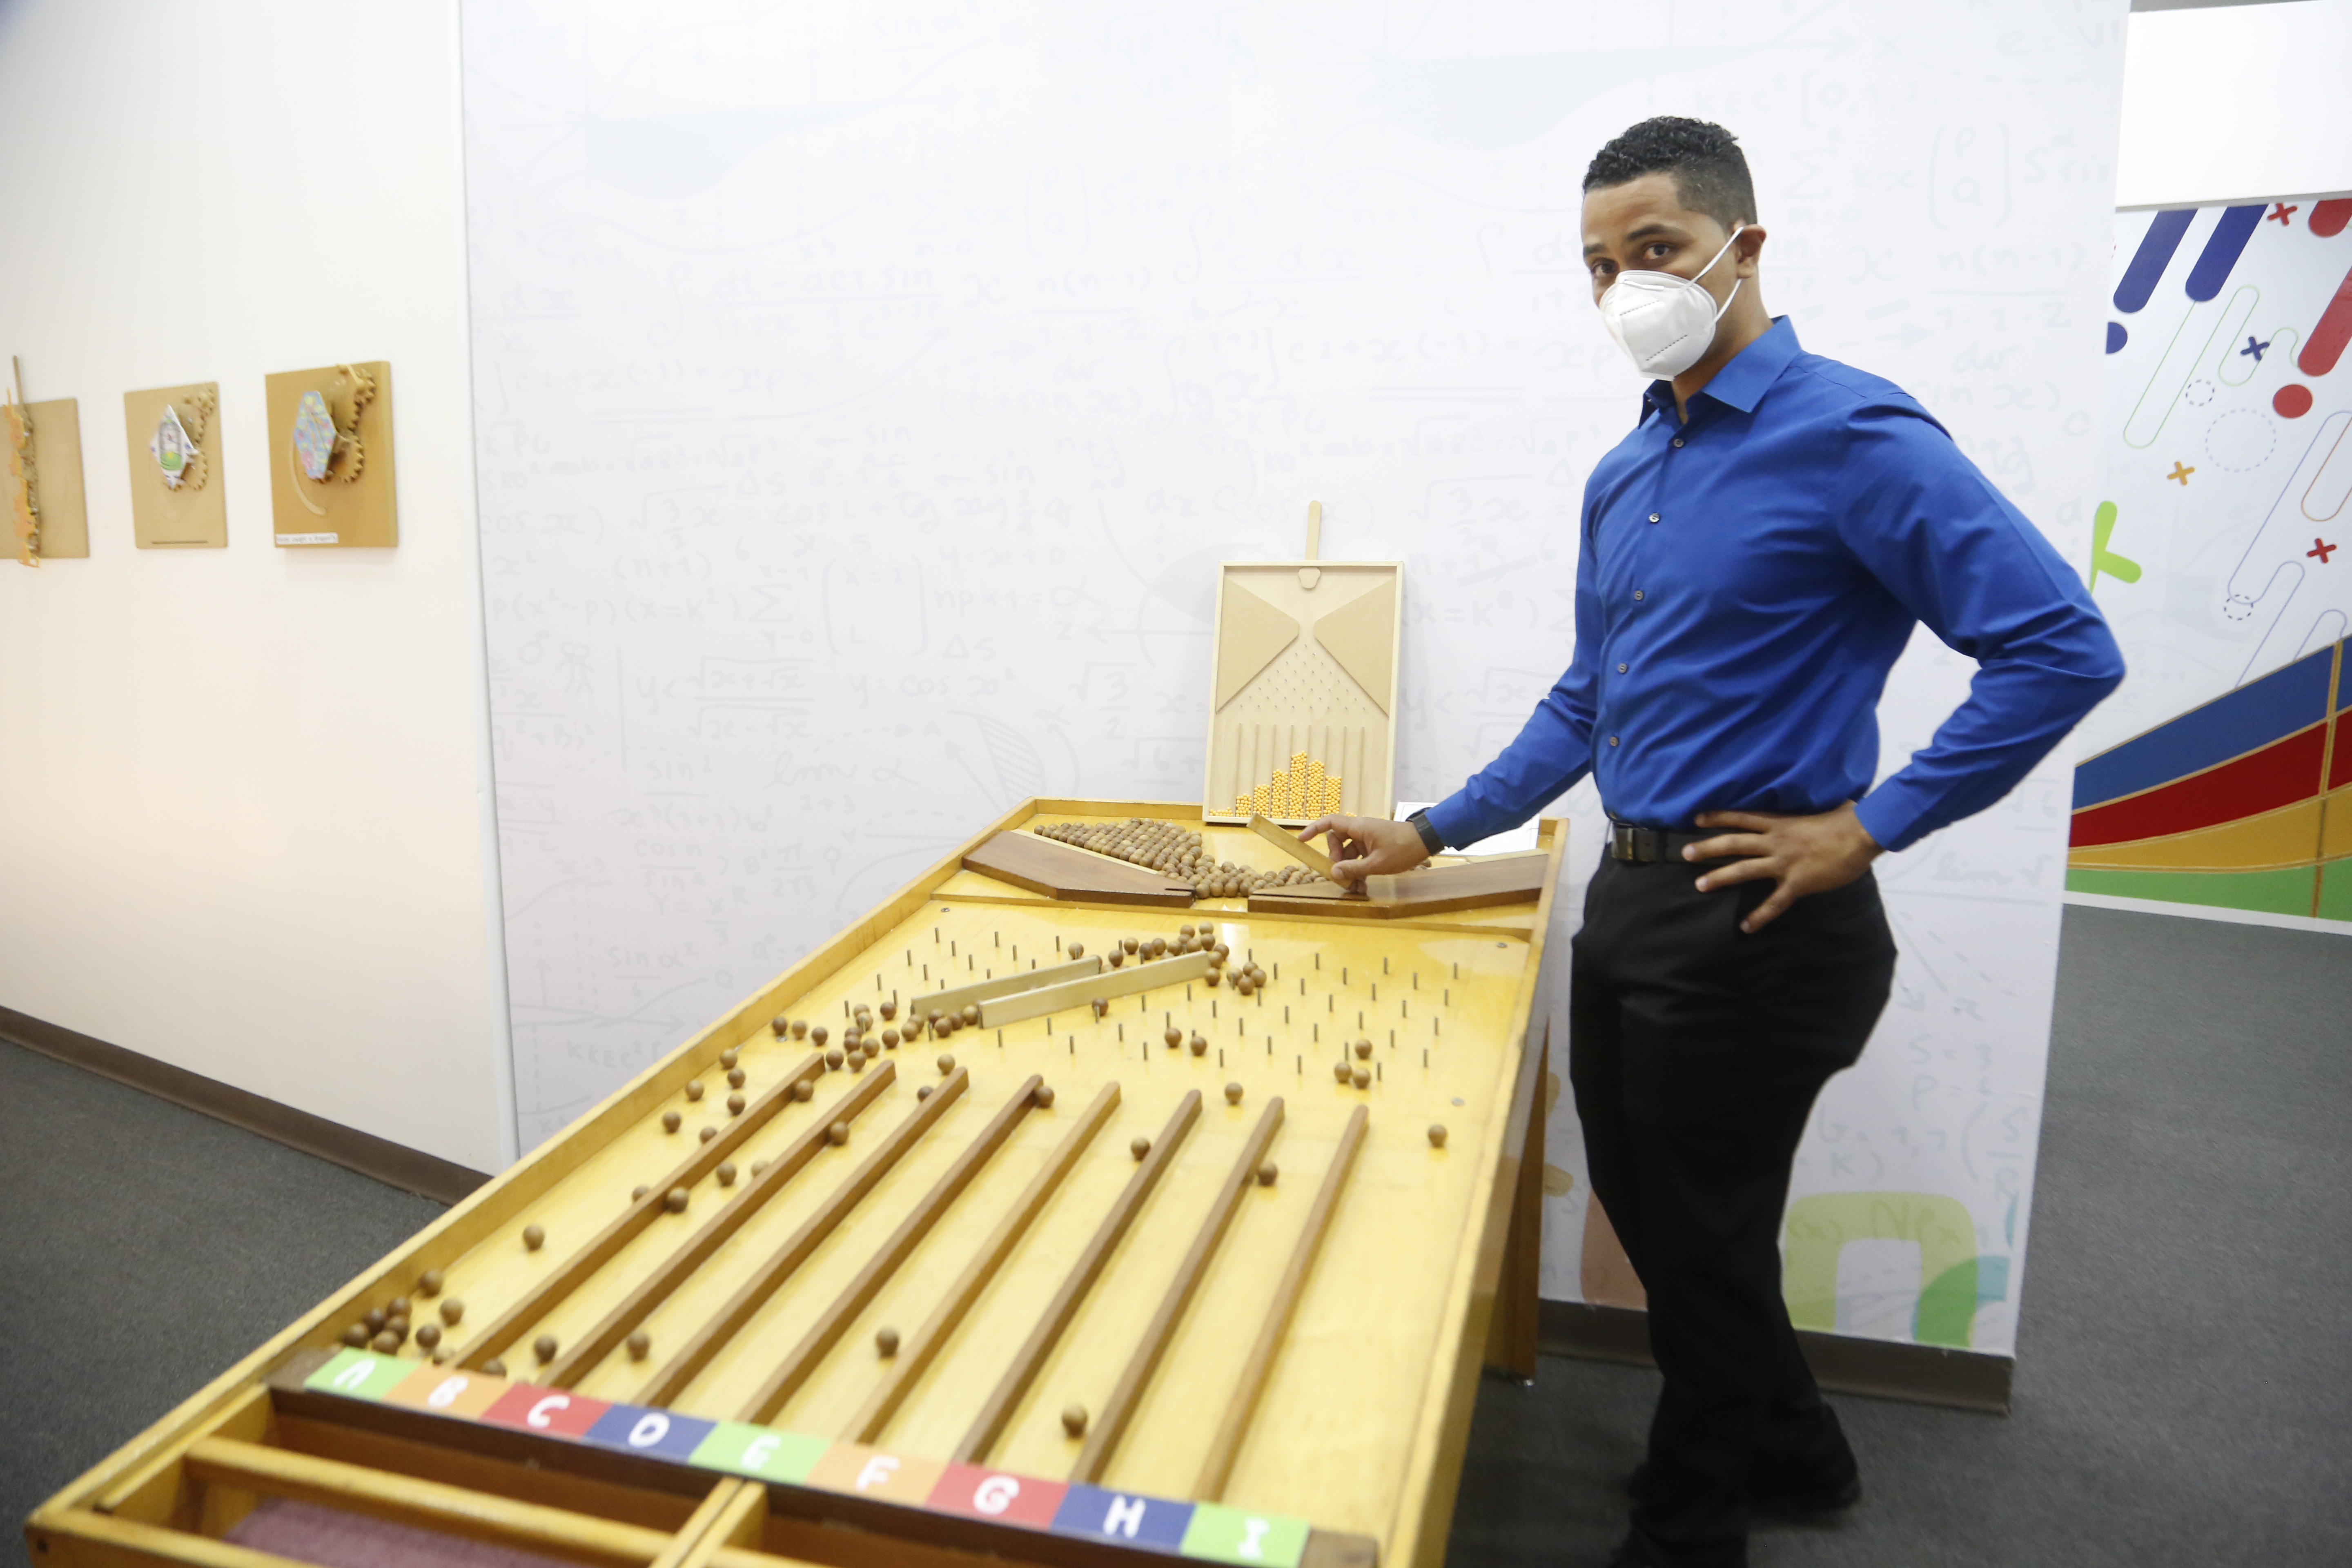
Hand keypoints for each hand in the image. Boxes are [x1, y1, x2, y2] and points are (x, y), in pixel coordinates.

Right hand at [1295, 814, 1431, 888]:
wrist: (1426, 842)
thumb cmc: (1402, 848)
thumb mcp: (1377, 863)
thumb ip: (1354, 868)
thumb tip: (1333, 873)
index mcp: (1358, 827)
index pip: (1329, 823)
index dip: (1313, 829)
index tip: (1302, 840)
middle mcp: (1360, 830)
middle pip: (1337, 842)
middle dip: (1336, 860)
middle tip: (1341, 875)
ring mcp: (1367, 839)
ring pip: (1349, 853)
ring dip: (1349, 869)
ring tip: (1354, 888)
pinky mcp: (1374, 847)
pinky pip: (1360, 857)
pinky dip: (1359, 870)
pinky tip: (1362, 885)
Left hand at [1683, 802, 1881, 932]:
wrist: (1862, 834)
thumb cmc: (1847, 818)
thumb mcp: (1822, 808)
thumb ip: (1809, 809)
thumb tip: (1817, 802)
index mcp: (1780, 823)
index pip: (1742, 818)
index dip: (1718, 817)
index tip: (1697, 818)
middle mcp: (1776, 842)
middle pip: (1734, 843)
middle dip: (1707, 848)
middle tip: (1685, 853)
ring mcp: (1784, 863)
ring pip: (1744, 870)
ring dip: (1720, 878)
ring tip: (1699, 885)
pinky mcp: (1797, 883)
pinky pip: (1774, 903)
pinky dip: (1759, 916)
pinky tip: (1746, 927)